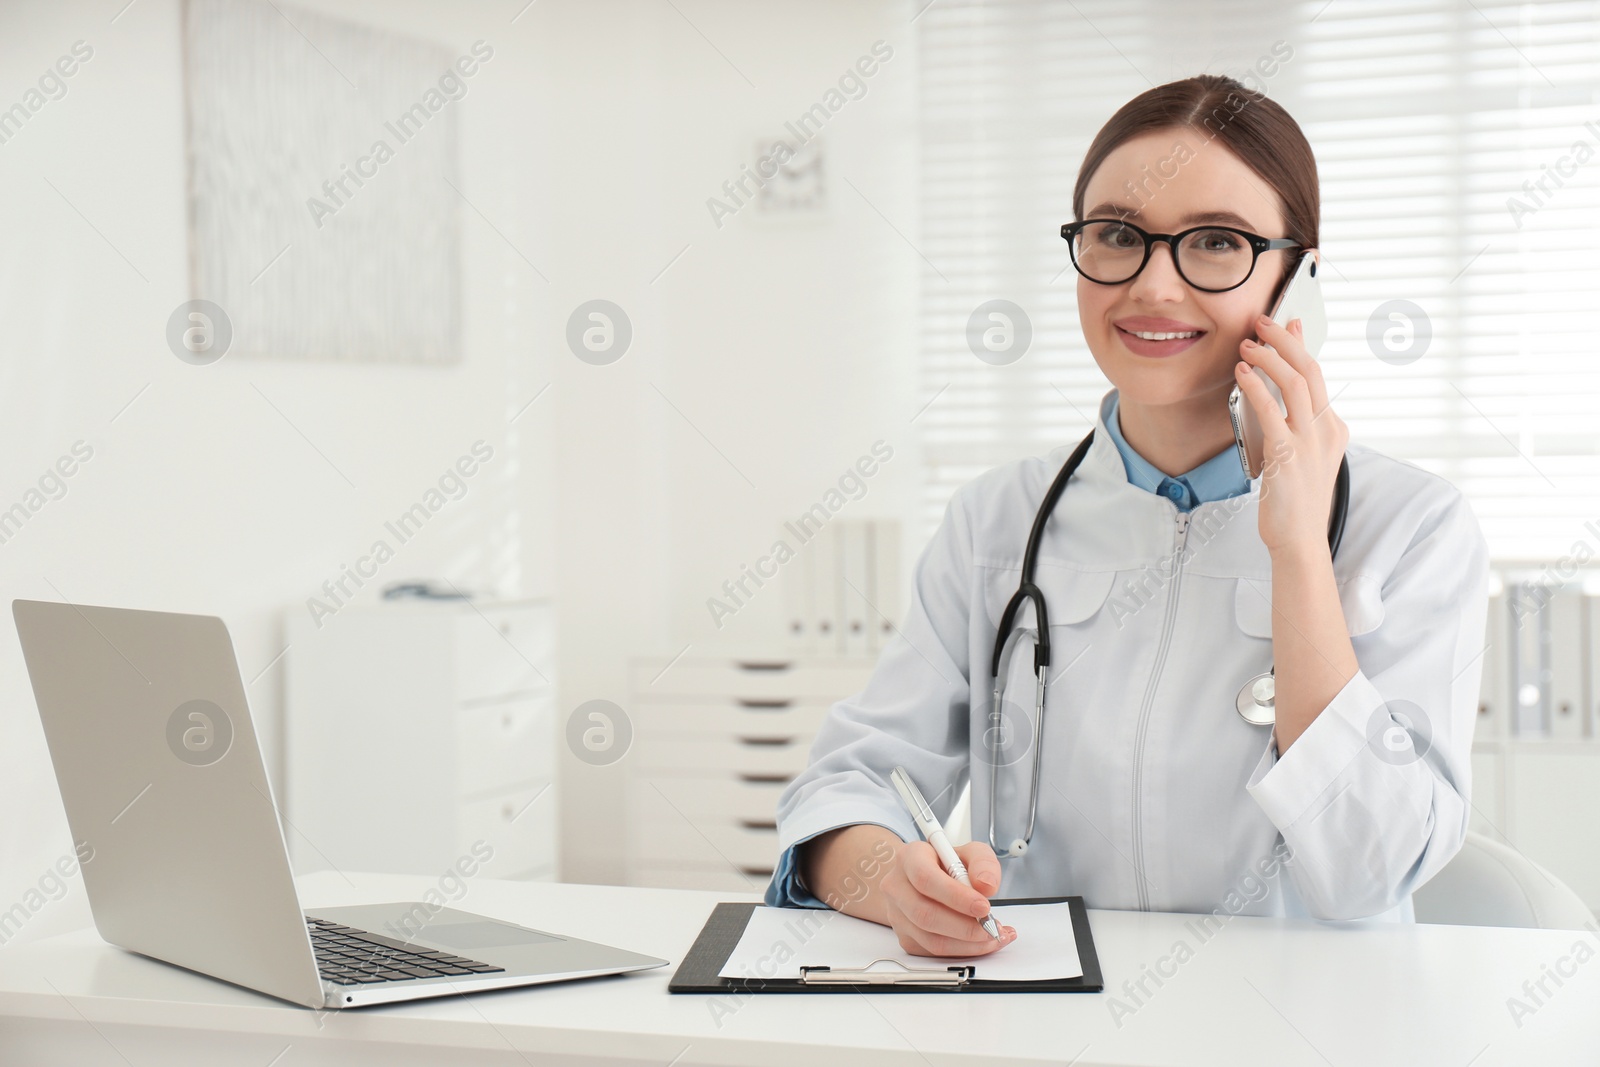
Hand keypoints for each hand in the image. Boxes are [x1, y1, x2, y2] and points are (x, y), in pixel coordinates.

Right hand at [879, 838, 1016, 956]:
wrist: (926, 878)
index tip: (983, 906)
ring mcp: (897, 915)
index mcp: (910, 858)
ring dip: (968, 944)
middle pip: (925, 914)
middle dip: (965, 927)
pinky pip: (934, 952)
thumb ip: (983, 863)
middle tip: (991, 927)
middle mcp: (897, 886)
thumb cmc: (947, 864)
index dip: (955, 896)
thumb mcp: (970, 853)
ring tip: (993, 936)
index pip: (925, 878)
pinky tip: (981, 943)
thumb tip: (987, 886)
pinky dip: (963, 951)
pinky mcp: (905, 937)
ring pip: (930, 940)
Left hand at [1234, 314, 1349, 555]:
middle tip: (1261, 322)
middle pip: (1310, 370)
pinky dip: (1256, 387)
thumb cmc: (1294, 501)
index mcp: (1333, 429)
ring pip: (1295, 383)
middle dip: (1284, 339)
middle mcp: (1327, 431)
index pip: (1317, 374)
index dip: (1299, 344)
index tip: (1285, 322)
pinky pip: (1272, 412)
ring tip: (1246, 347)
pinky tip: (1242, 374)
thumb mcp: (1301, 454)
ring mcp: (1310, 443)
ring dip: (1269, 358)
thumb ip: (1294, 422)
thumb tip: (1278, 393)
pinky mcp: (1288, 456)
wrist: (1299, 541)